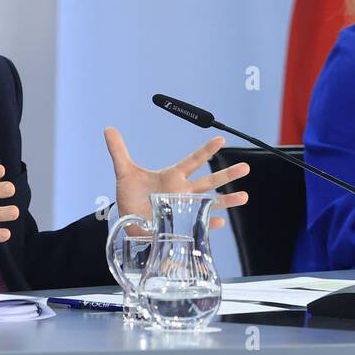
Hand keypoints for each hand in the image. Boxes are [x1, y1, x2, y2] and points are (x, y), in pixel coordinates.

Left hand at [104, 127, 249, 230]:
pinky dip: (208, 224)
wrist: (127, 221)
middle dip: (227, 174)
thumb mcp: (124, 172)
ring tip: (244, 196)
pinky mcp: (180, 226)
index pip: (193, 161)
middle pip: (209, 181)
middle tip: (245, 168)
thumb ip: (119, 151)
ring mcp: (184, 209)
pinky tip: (219, 223)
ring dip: (227, 201)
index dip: (206, 150)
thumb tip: (108, 128)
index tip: (220, 139)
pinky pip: (198, 226)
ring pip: (210, 203)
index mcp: (173, 176)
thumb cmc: (130, 195)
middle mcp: (183, 191)